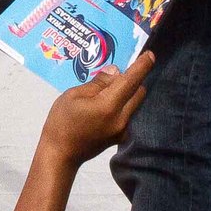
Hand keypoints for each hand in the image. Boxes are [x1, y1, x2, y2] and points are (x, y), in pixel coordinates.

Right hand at [37, 51, 152, 164]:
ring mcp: (122, 130)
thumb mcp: (73, 95)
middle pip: (139, 92)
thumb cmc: (62, 122)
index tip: (150, 55)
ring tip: (106, 90)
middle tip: (116, 74)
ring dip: (127, 93)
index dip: (142, 66)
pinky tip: (104, 105)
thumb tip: (115, 72)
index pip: (131, 81)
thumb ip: (97, 83)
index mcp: (108, 106)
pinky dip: (122, 105)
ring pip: (134, 104)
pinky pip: (128, 114)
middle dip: (134, 79)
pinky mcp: (120, 137)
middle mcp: (121, 119)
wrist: (60, 155)